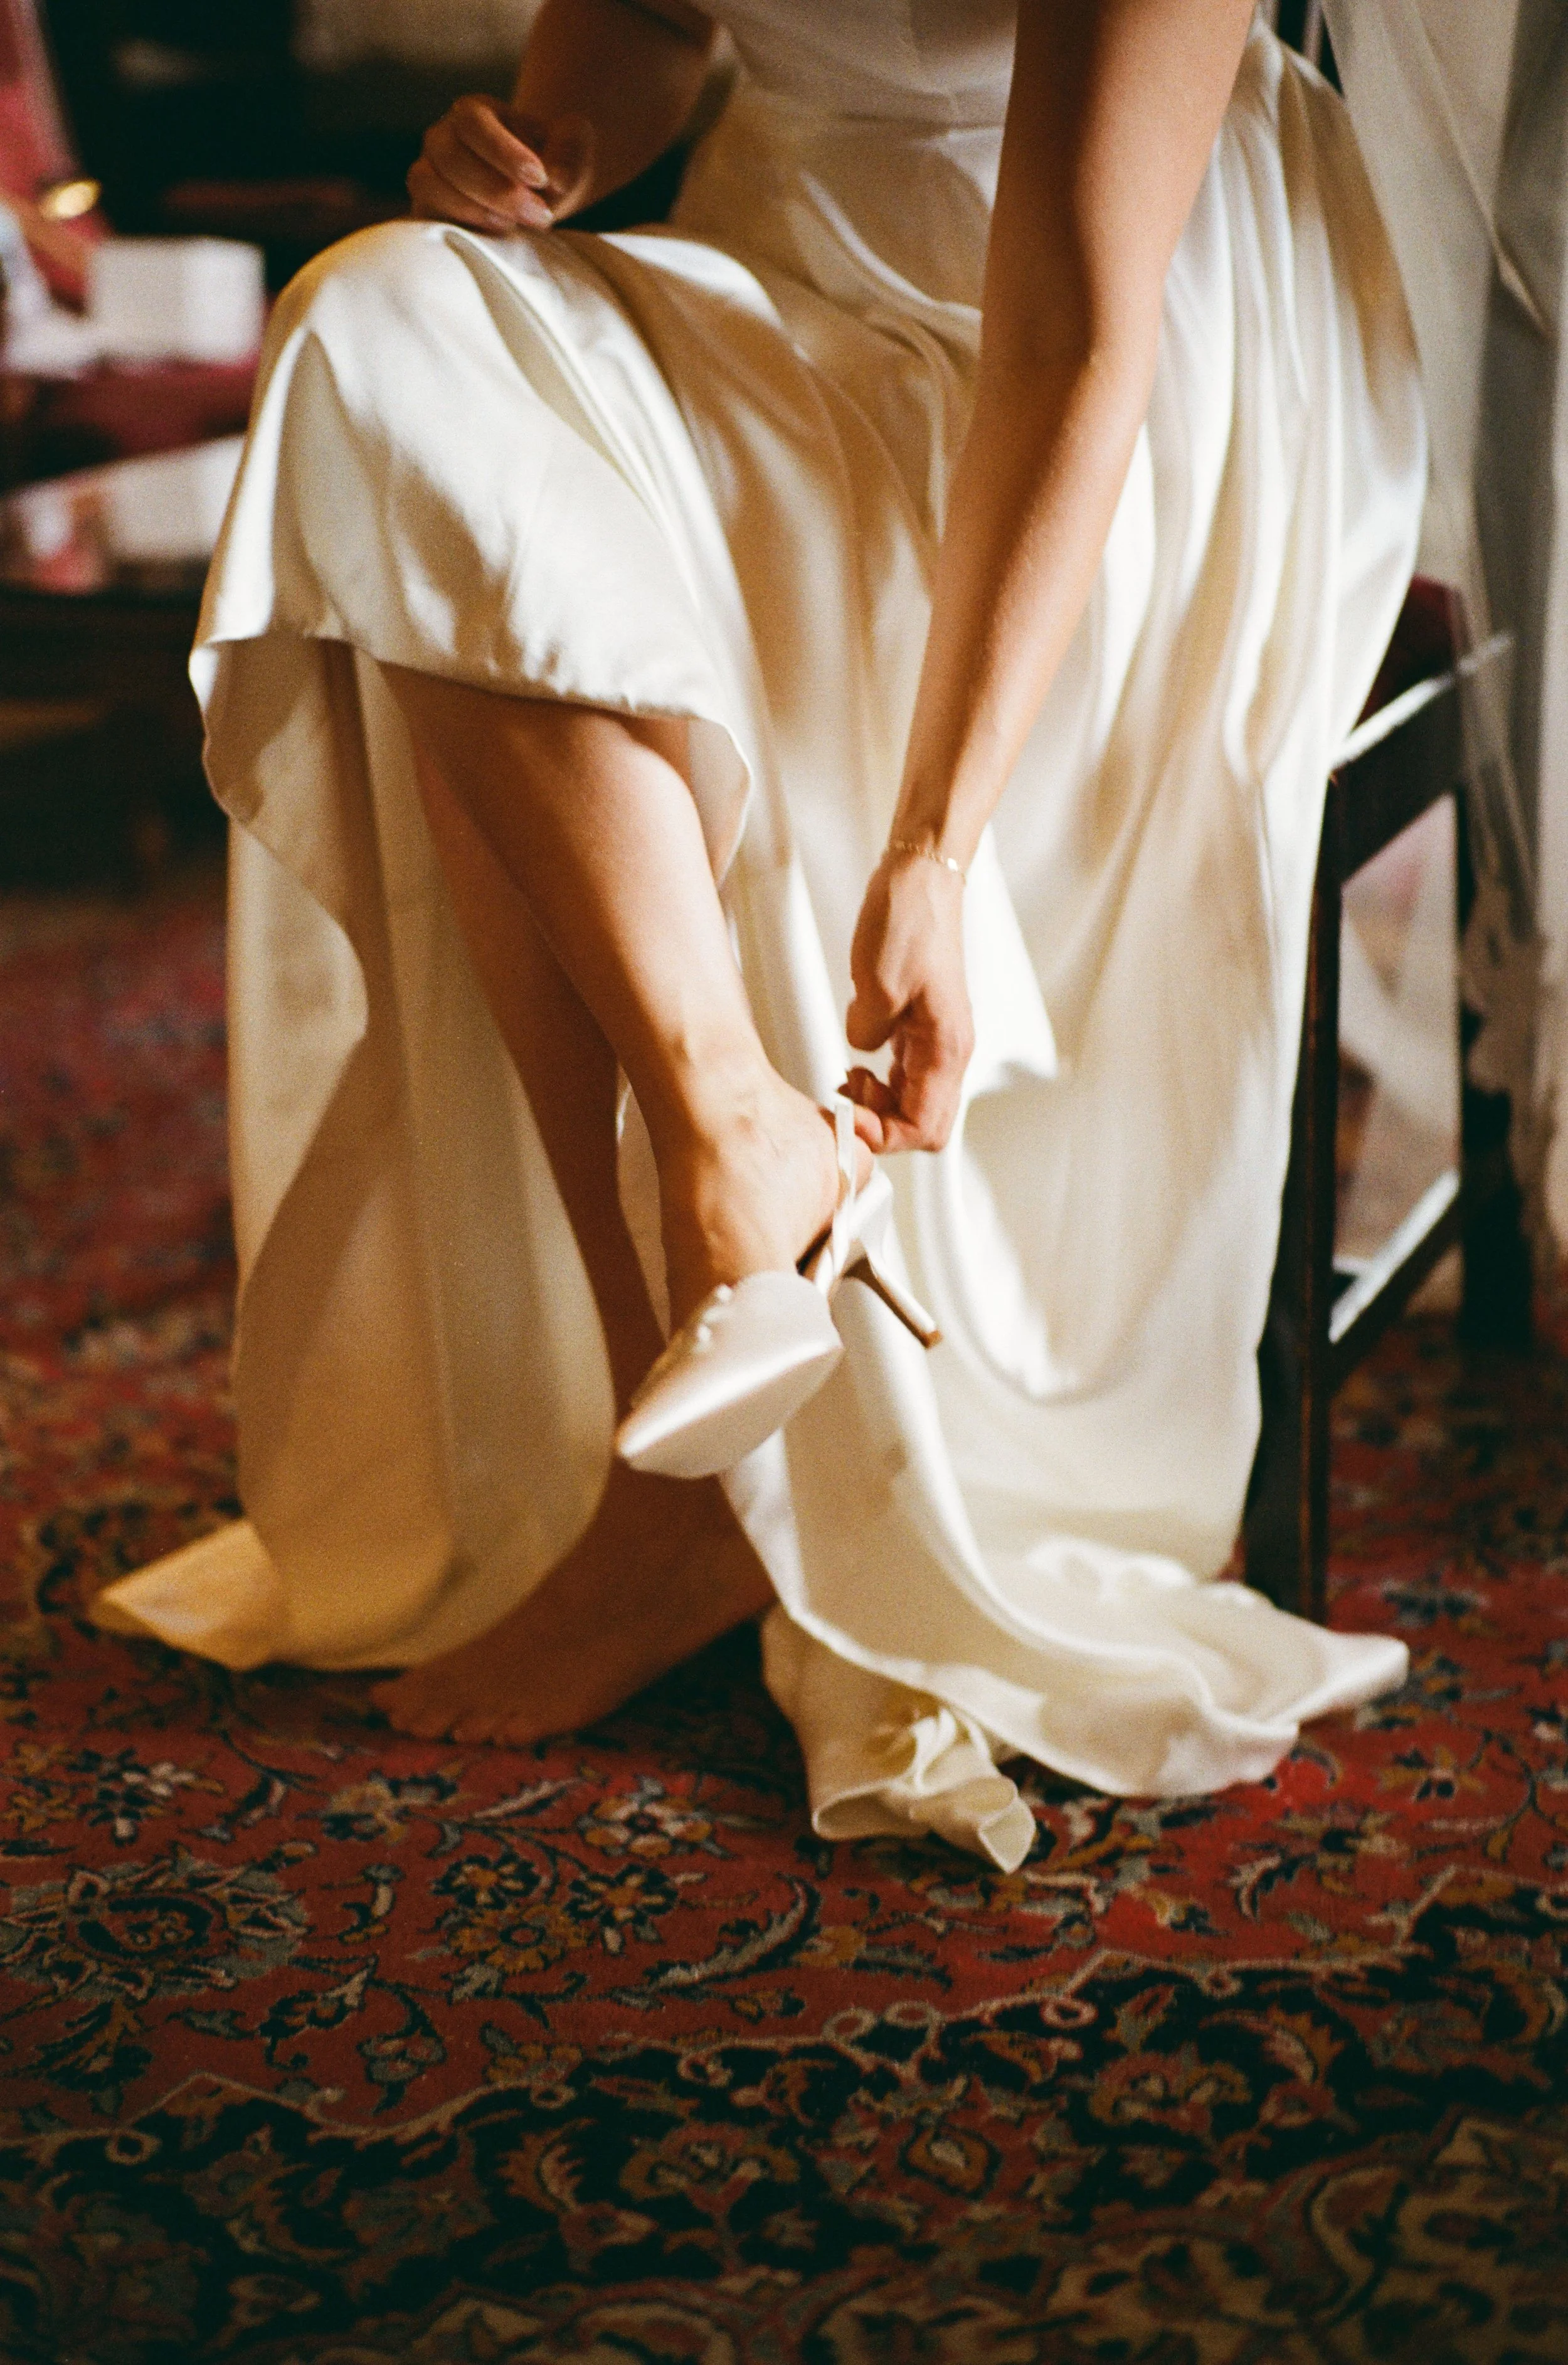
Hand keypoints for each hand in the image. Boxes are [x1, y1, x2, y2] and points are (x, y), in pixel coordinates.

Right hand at [407, 96, 594, 232]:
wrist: (536, 190)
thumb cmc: (551, 161)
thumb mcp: (572, 146)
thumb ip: (570, 153)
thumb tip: (556, 181)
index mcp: (473, 111)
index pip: (472, 122)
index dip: (503, 151)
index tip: (539, 178)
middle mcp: (443, 137)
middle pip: (451, 157)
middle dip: (497, 191)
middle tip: (539, 215)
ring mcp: (429, 171)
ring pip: (430, 184)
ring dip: (475, 210)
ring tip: (515, 226)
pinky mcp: (427, 206)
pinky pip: (426, 212)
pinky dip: (457, 224)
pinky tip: (494, 235)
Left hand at [843, 853, 973, 1152]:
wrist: (922, 878)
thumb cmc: (910, 920)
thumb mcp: (876, 984)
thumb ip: (867, 1033)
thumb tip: (860, 1053)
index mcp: (947, 1047)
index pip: (924, 1127)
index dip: (884, 1136)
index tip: (850, 1118)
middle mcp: (949, 1049)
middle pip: (924, 1123)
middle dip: (883, 1125)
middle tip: (846, 1101)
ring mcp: (937, 1038)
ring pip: (915, 1101)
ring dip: (880, 1105)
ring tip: (847, 1083)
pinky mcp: (922, 1024)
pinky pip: (906, 1074)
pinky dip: (881, 1082)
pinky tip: (856, 1065)